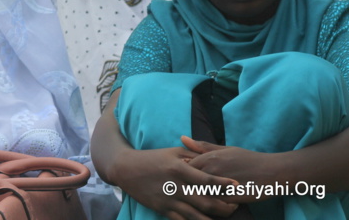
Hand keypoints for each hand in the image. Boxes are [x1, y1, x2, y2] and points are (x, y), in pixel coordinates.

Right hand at [116, 146, 240, 218]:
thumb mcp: (173, 152)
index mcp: (179, 169)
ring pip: (197, 216)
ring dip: (214, 218)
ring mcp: (169, 200)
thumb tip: (212, 157)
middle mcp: (176, 187)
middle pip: (206, 202)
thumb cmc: (152, 158)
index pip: (207, 179)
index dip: (224, 183)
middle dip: (225, 207)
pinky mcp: (162, 210)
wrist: (126, 169)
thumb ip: (193, 155)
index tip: (238, 184)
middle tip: (237, 205)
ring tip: (226, 215)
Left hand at [182, 137, 271, 202]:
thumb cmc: (248, 159)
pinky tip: (215, 202)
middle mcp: (211, 171)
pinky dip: (212, 204)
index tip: (186, 177)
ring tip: (203, 196)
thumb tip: (182, 138)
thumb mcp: (225, 149)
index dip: (183, 173)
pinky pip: (213, 204)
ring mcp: (220, 185)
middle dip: (187, 186)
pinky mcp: (229, 199)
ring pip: (199, 195)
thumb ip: (202, 146)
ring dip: (199, 196)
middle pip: (188, 182)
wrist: (273, 171)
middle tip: (191, 189)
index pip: (184, 168)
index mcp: (208, 158)